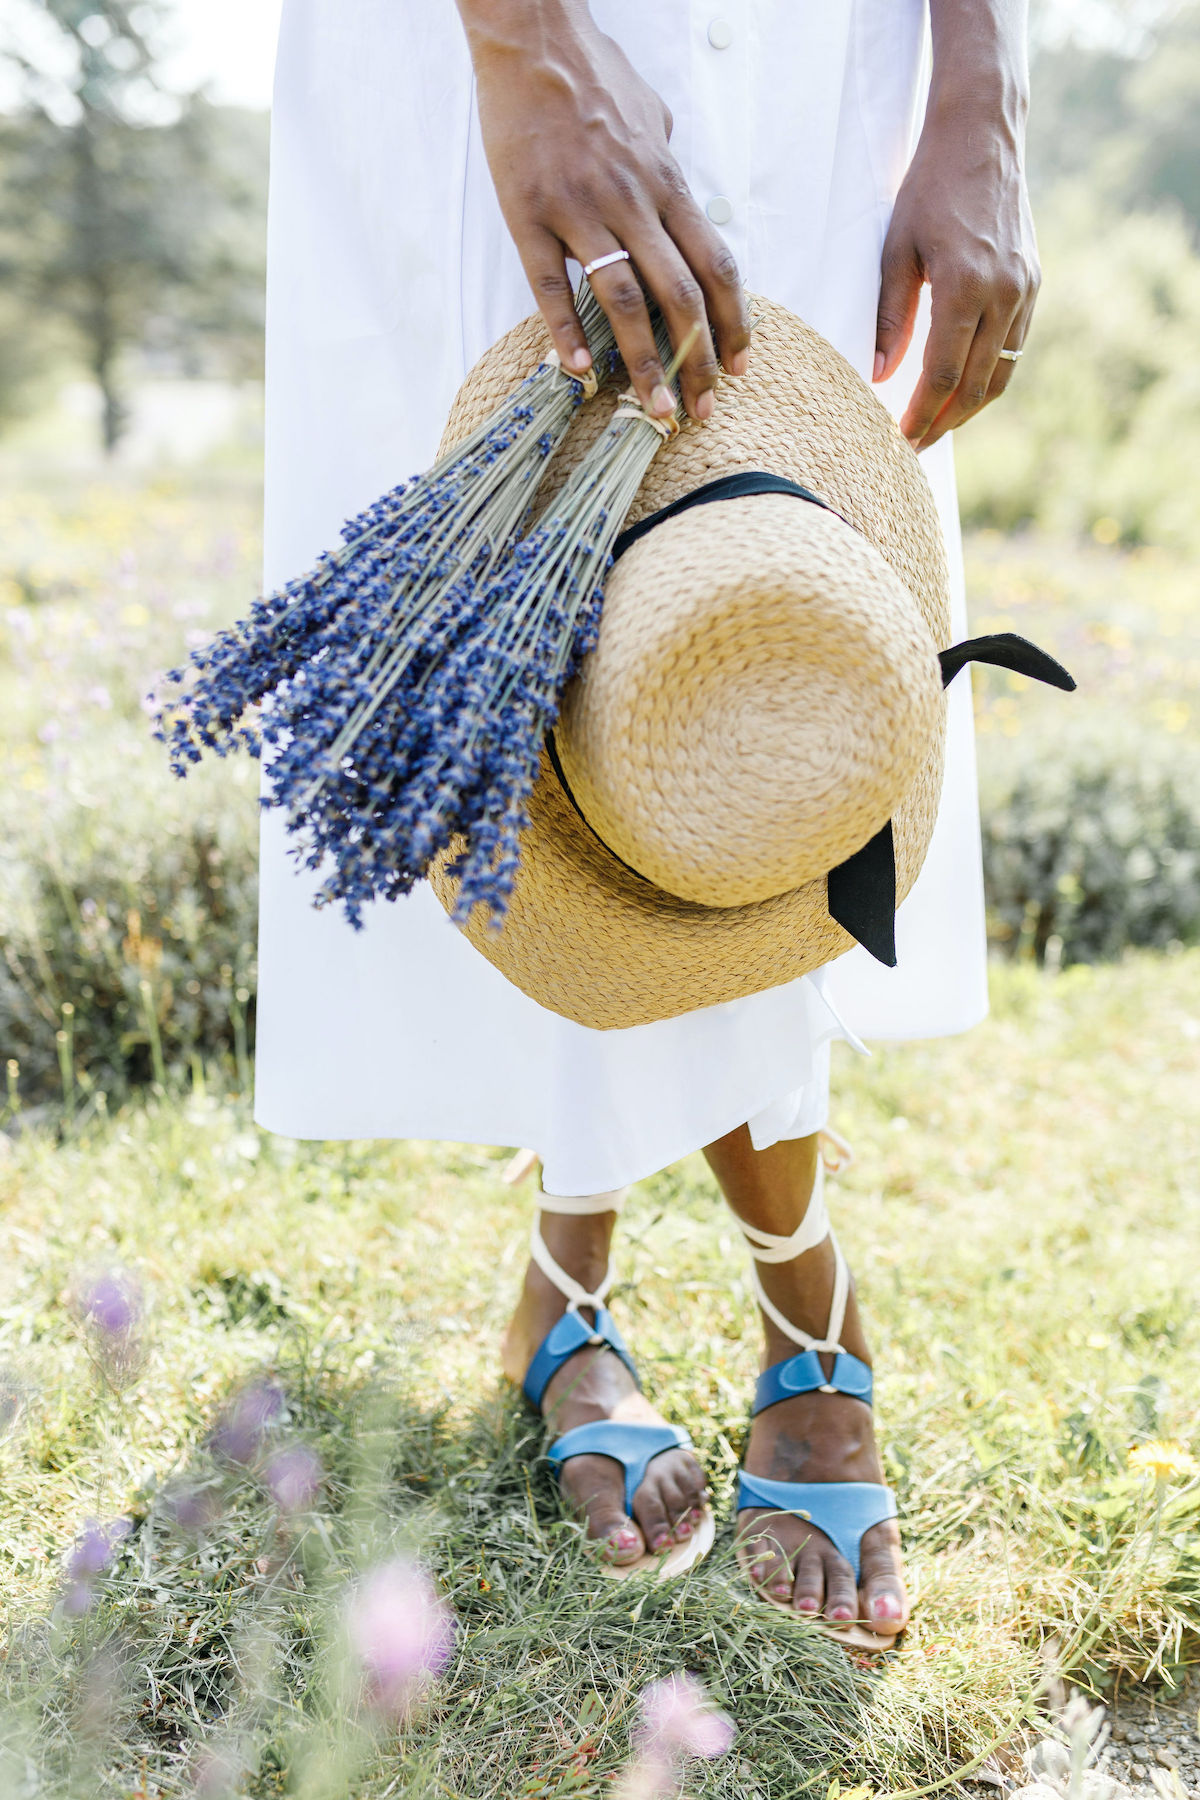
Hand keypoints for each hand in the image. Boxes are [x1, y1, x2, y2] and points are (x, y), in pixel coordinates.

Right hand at [459, 0, 749, 420]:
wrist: (533, 37)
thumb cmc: (592, 72)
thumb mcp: (650, 114)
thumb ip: (666, 163)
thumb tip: (676, 189)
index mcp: (666, 182)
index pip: (715, 265)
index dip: (733, 322)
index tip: (738, 365)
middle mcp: (632, 200)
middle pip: (679, 295)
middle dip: (697, 360)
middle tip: (701, 409)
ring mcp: (580, 209)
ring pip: (623, 300)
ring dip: (643, 362)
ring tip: (653, 408)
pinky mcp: (529, 213)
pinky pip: (550, 282)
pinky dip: (567, 330)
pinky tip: (580, 369)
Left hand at [874, 107, 1039, 451]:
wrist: (982, 135)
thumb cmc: (929, 188)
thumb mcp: (896, 249)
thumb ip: (890, 315)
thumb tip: (879, 373)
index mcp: (965, 286)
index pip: (941, 374)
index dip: (920, 414)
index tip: (900, 439)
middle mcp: (1003, 293)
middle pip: (974, 385)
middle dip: (943, 423)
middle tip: (913, 447)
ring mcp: (1025, 289)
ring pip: (1001, 372)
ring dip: (968, 407)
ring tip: (936, 426)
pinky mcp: (1033, 282)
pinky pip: (1013, 347)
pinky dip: (988, 376)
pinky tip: (962, 387)